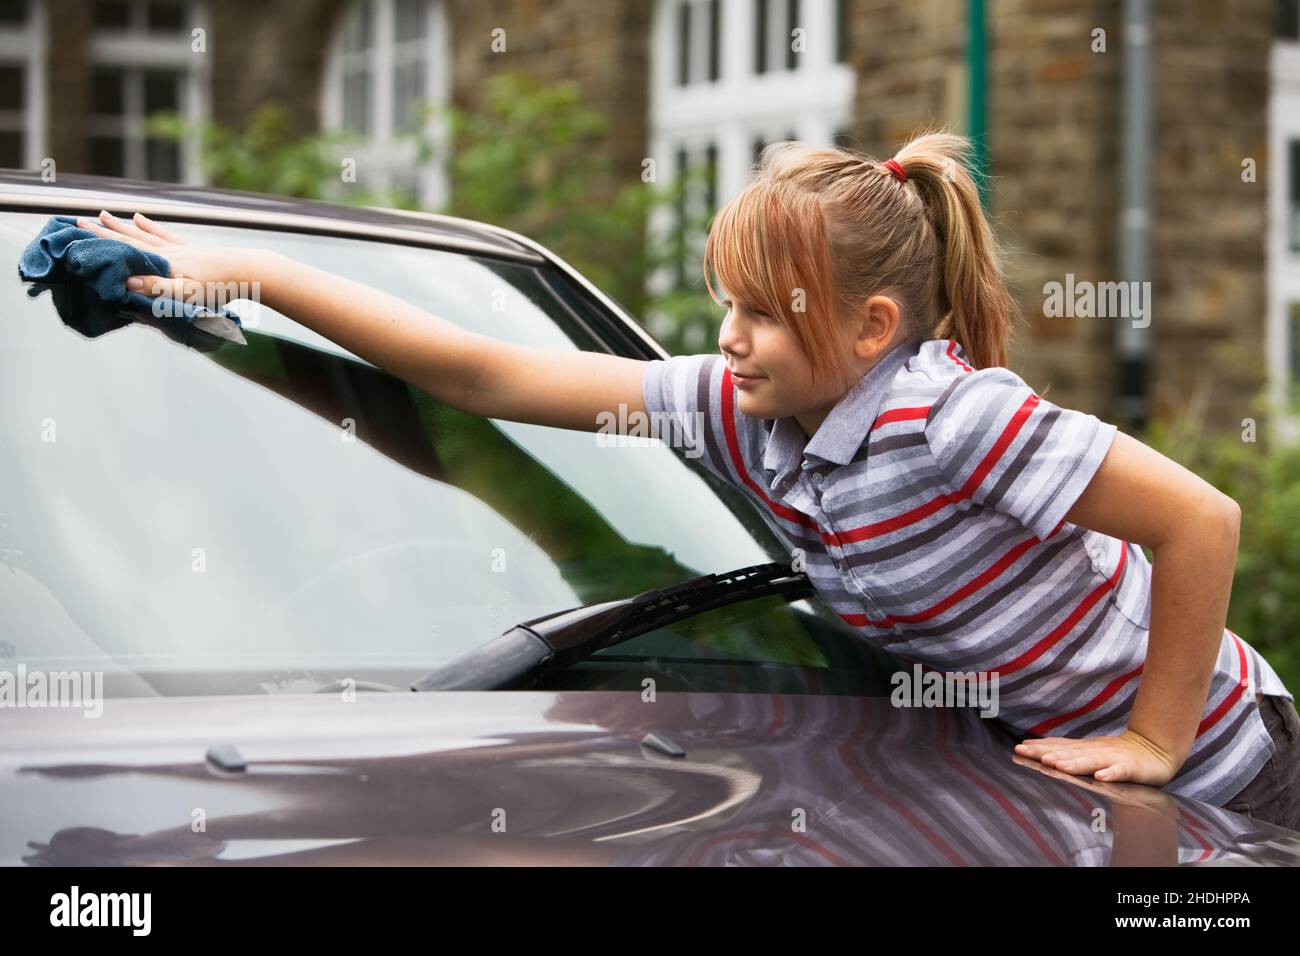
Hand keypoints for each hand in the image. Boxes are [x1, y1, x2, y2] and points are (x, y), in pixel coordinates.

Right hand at [73, 210, 256, 309]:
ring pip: (145, 234)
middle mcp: (167, 252)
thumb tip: (124, 281)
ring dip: (124, 226)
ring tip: (107, 215)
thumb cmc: (219, 287)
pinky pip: (166, 235)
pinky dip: (152, 227)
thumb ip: (155, 288)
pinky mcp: (193, 250)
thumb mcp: (185, 294)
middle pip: (130, 239)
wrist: (250, 272)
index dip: (101, 241)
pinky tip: (143, 219)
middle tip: (81, 220)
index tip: (77, 232)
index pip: (125, 250)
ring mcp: (180, 249)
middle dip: (105, 231)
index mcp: (162, 264)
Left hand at [1013, 728, 1179, 787]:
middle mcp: (1096, 750)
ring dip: (1074, 763)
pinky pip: (1120, 771)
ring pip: (1091, 760)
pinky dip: (1111, 773)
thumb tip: (1041, 751)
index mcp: (1085, 748)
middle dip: (1048, 753)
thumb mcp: (1091, 751)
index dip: (1040, 746)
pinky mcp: (1131, 768)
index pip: (1059, 746)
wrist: (1155, 748)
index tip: (1020, 747)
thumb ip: (1070, 752)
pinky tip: (1101, 777)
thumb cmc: (1118, 754)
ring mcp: (1113, 758)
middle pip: (1070, 752)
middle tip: (1028, 753)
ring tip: (1058, 766)